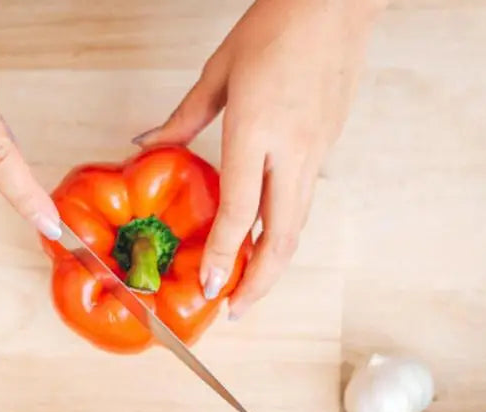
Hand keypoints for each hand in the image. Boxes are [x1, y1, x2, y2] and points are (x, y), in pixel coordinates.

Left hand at [134, 0, 383, 317]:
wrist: (336, 0)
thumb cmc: (277, 26)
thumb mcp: (220, 72)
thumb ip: (184, 118)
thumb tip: (149, 144)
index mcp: (256, 129)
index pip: (240, 212)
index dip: (225, 256)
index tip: (211, 287)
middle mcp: (292, 151)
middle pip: (280, 237)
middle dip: (259, 282)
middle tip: (237, 307)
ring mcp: (316, 152)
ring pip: (297, 226)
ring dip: (274, 264)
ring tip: (250, 284)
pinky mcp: (329, 148)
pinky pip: (304, 202)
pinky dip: (284, 232)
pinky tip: (267, 241)